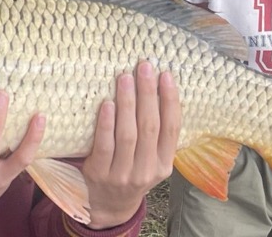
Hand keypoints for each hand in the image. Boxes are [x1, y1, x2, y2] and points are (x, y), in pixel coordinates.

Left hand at [82, 61, 180, 228]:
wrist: (107, 206)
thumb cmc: (131, 171)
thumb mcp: (152, 160)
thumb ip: (156, 135)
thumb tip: (158, 88)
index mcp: (164, 164)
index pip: (171, 128)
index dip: (170, 100)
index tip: (166, 75)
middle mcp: (147, 170)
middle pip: (150, 127)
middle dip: (148, 94)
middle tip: (144, 66)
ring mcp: (123, 174)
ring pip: (129, 134)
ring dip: (128, 103)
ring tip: (125, 77)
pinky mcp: (100, 174)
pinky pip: (105, 145)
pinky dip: (107, 124)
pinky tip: (107, 104)